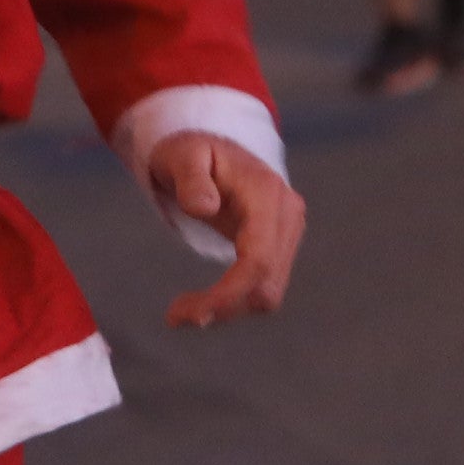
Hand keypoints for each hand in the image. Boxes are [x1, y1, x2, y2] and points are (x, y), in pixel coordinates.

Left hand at [150, 132, 302, 327]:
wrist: (214, 147)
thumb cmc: (192, 151)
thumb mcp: (182, 155)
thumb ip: (191, 178)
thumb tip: (204, 207)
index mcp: (266, 194)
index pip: (258, 259)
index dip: (229, 293)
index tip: (191, 315)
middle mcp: (288, 215)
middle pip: (267, 283)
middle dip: (224, 307)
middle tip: (175, 316)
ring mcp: (288, 232)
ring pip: (269, 292)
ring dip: (229, 309)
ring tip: (183, 310)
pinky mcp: (280, 245)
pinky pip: (263, 285)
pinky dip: (235, 300)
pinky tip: (203, 301)